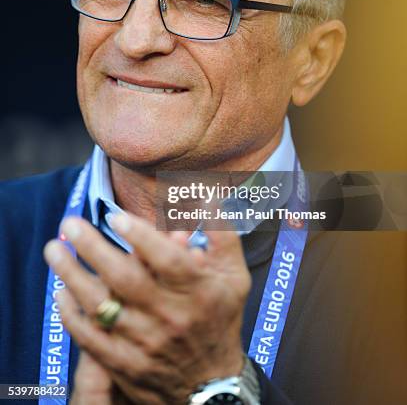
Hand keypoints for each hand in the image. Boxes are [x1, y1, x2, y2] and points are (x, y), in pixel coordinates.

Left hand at [44, 215, 250, 403]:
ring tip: (54, 249)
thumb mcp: (234, 276)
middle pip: (126, 280)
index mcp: (197, 290)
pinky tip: (60, 291)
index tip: (115, 216)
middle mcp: (170, 316)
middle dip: (94, 248)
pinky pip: (91, 339)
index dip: (141, 236)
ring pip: (102, 307)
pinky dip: (72, 315)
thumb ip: (222, 235)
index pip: (167, 260)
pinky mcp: (125, 364)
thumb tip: (209, 196)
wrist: (212, 385)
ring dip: (73, 275)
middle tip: (70, 224)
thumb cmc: (221, 318)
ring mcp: (145, 342)